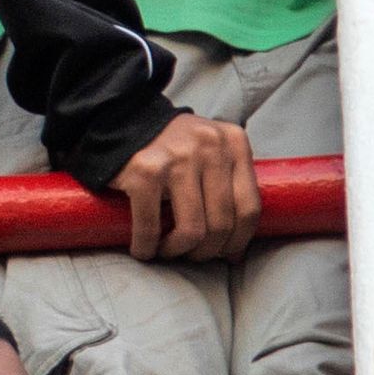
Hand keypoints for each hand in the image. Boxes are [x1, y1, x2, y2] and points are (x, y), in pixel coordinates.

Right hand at [107, 110, 260, 262]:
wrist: (124, 121)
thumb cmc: (172, 148)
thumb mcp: (213, 152)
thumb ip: (228, 186)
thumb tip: (236, 252)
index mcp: (234, 143)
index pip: (249, 207)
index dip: (239, 240)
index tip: (224, 254)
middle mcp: (210, 146)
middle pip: (222, 223)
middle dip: (206, 251)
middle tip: (191, 254)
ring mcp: (178, 157)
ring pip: (192, 230)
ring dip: (177, 251)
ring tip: (167, 251)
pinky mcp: (146, 170)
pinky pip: (151, 226)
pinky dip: (146, 246)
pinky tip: (143, 249)